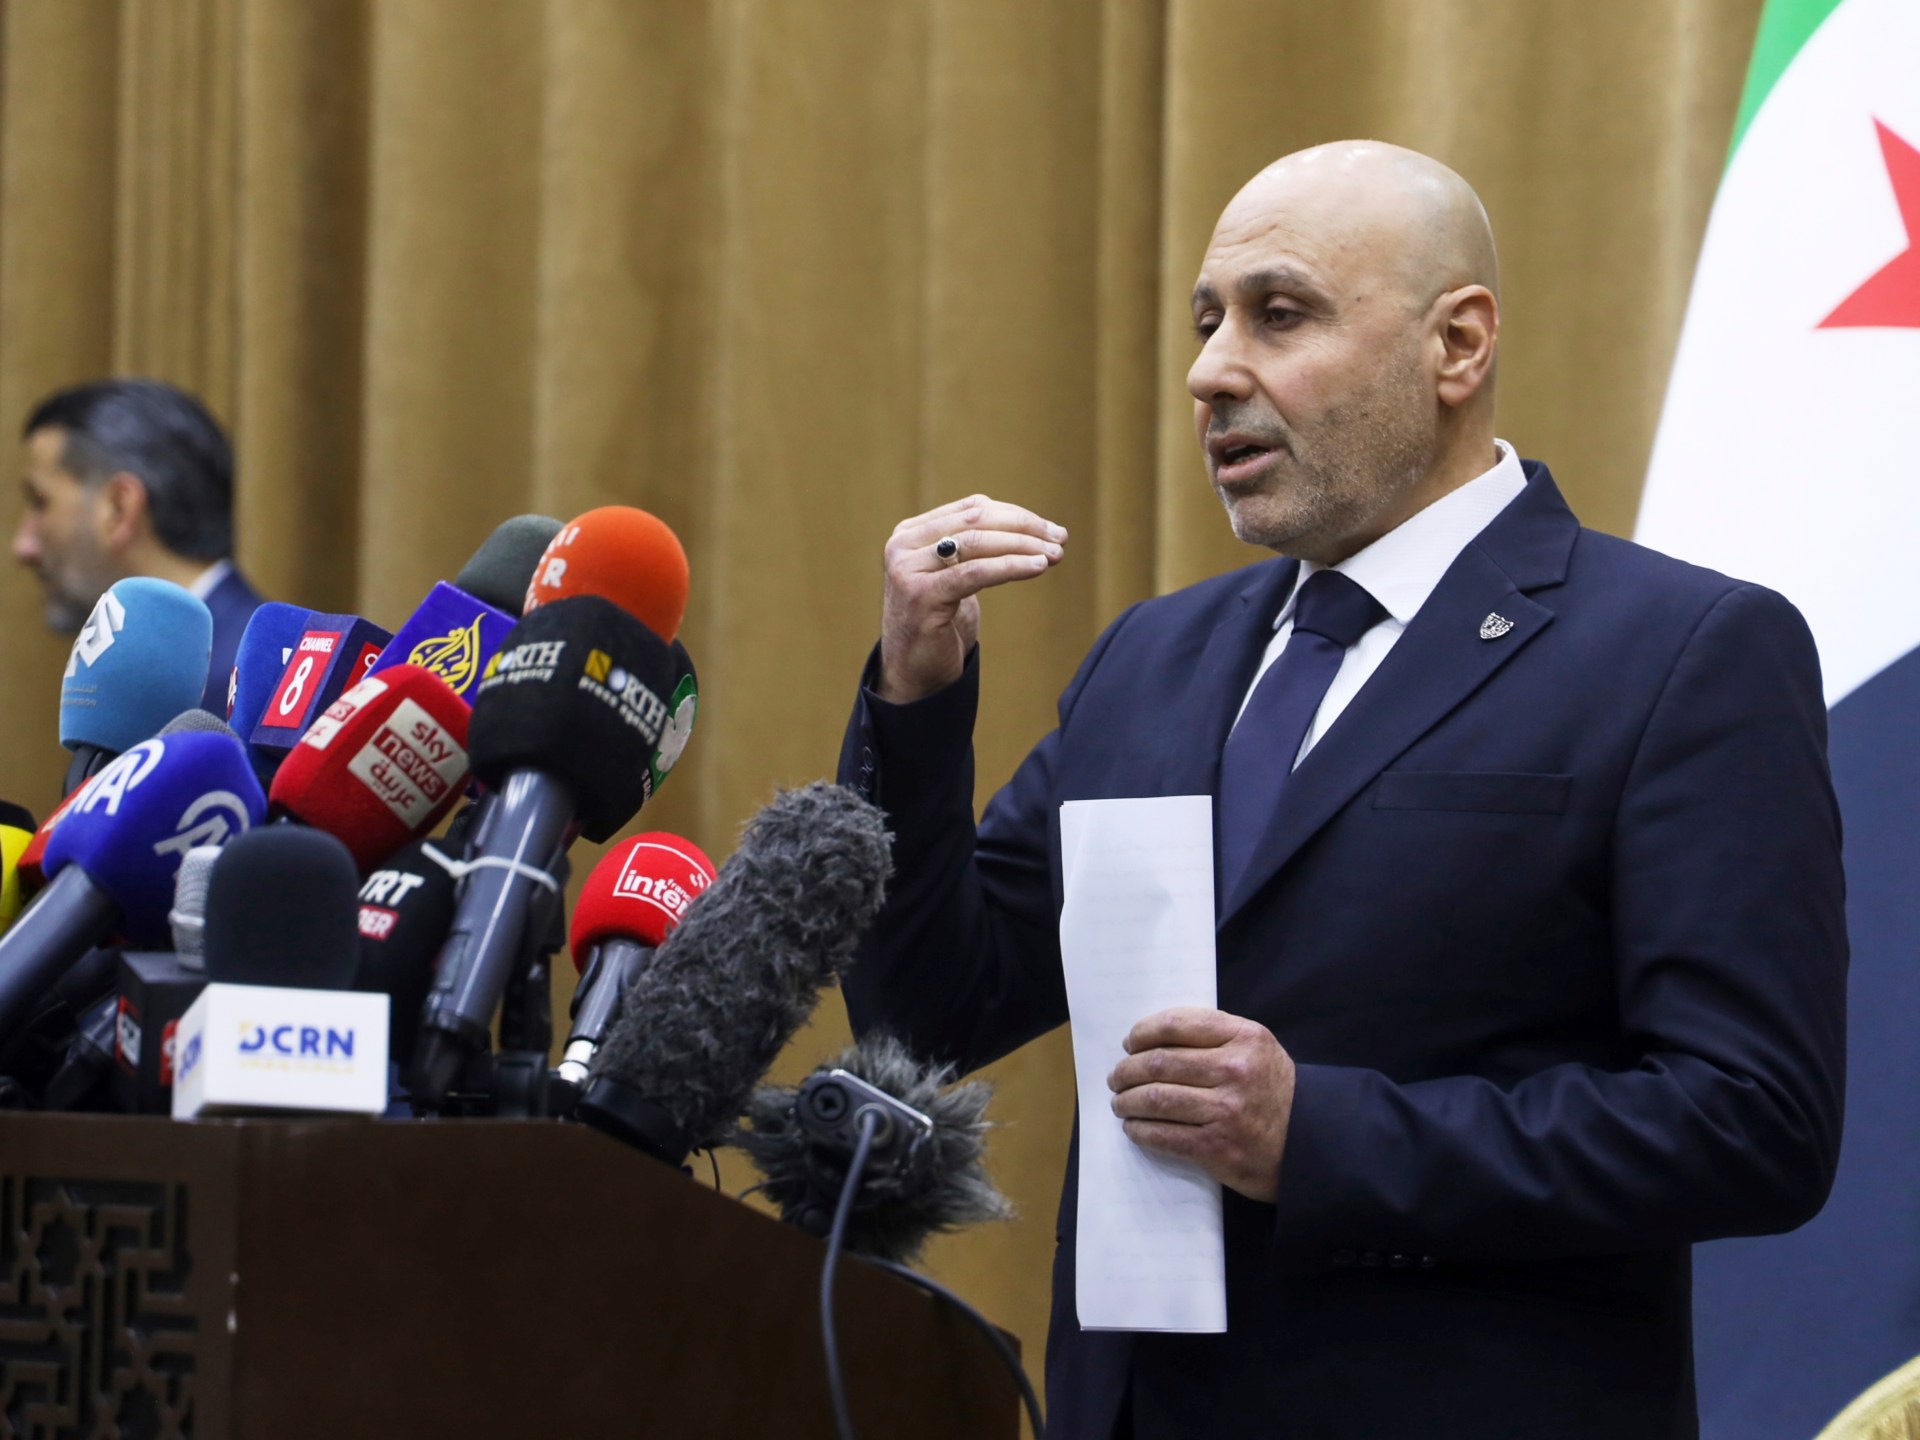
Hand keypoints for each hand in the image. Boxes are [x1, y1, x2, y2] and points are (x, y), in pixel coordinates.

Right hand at [877, 495, 1065, 703]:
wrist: (914, 673)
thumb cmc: (940, 625)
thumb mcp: (956, 577)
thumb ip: (975, 548)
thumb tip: (1033, 527)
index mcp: (910, 533)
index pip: (972, 509)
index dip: (1016, 515)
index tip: (1051, 529)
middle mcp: (902, 545)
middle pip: (976, 521)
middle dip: (1024, 527)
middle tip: (1060, 539)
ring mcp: (908, 570)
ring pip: (977, 543)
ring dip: (1023, 546)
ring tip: (1055, 555)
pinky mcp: (921, 595)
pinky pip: (975, 572)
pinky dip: (1011, 566)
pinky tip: (1037, 567)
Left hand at [1107, 1007, 1295, 1202]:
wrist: (1311, 1145)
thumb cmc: (1275, 1092)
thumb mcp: (1257, 1048)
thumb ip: (1215, 1036)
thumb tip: (1153, 1038)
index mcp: (1244, 1037)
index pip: (1175, 1025)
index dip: (1141, 1032)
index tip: (1129, 1043)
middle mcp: (1235, 1070)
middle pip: (1158, 1063)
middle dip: (1126, 1070)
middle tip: (1116, 1077)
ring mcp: (1225, 1111)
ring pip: (1155, 1099)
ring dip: (1127, 1101)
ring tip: (1120, 1103)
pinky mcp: (1217, 1148)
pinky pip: (1163, 1135)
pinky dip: (1140, 1130)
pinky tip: (1134, 1128)